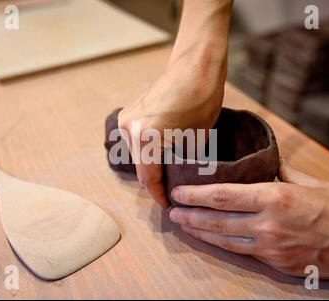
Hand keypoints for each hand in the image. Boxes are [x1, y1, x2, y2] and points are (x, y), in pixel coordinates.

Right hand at [117, 0, 231, 207]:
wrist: (195, 67)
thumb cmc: (203, 100)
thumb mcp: (197, 140)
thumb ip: (182, 164)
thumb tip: (179, 182)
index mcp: (146, 137)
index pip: (149, 178)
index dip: (159, 195)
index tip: (168, 205)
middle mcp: (129, 129)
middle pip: (140, 167)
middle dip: (155, 181)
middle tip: (172, 192)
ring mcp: (125, 119)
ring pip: (137, 154)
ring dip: (151, 165)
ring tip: (169, 174)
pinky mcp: (128, 113)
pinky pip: (136, 140)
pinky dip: (147, 150)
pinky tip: (162, 155)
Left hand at [169, 159, 328, 289]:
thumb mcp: (315, 183)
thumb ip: (284, 174)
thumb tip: (267, 164)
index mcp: (277, 198)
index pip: (224, 196)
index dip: (196, 195)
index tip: (179, 192)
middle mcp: (269, 225)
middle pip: (218, 220)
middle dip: (190, 216)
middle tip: (172, 211)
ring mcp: (272, 248)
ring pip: (226, 240)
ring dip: (201, 232)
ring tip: (184, 225)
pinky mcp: (278, 264)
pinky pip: (244, 252)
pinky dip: (224, 244)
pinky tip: (214, 238)